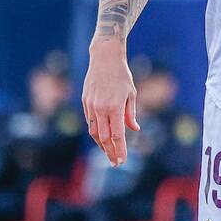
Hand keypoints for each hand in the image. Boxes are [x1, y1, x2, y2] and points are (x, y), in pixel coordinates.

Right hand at [82, 40, 139, 164]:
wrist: (104, 58)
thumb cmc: (122, 75)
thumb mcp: (131, 94)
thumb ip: (131, 114)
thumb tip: (134, 129)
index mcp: (114, 107)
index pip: (117, 135)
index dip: (120, 149)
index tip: (122, 160)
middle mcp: (100, 108)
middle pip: (104, 138)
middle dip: (110, 152)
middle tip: (116, 163)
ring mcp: (90, 106)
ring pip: (94, 132)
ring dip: (101, 145)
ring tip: (109, 153)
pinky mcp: (85, 102)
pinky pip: (90, 122)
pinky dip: (96, 132)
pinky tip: (102, 138)